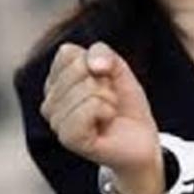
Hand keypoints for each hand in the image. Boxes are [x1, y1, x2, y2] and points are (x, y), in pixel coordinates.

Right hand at [40, 42, 163, 193]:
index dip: (99, 64)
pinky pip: (89, 107)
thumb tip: (94, 65)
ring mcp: (57, 122)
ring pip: (86, 89)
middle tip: (110, 102)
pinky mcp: (69, 139)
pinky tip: (106, 123)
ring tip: (109, 114)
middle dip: (106, 84)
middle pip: (78, 69)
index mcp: (55, 82)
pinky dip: (107, 112)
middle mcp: (50, 102)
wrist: (142, 141)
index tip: (106, 84)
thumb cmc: (126, 107)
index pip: (68, 53)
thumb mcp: (118, 71)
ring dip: (109, 100)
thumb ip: (103, 53)